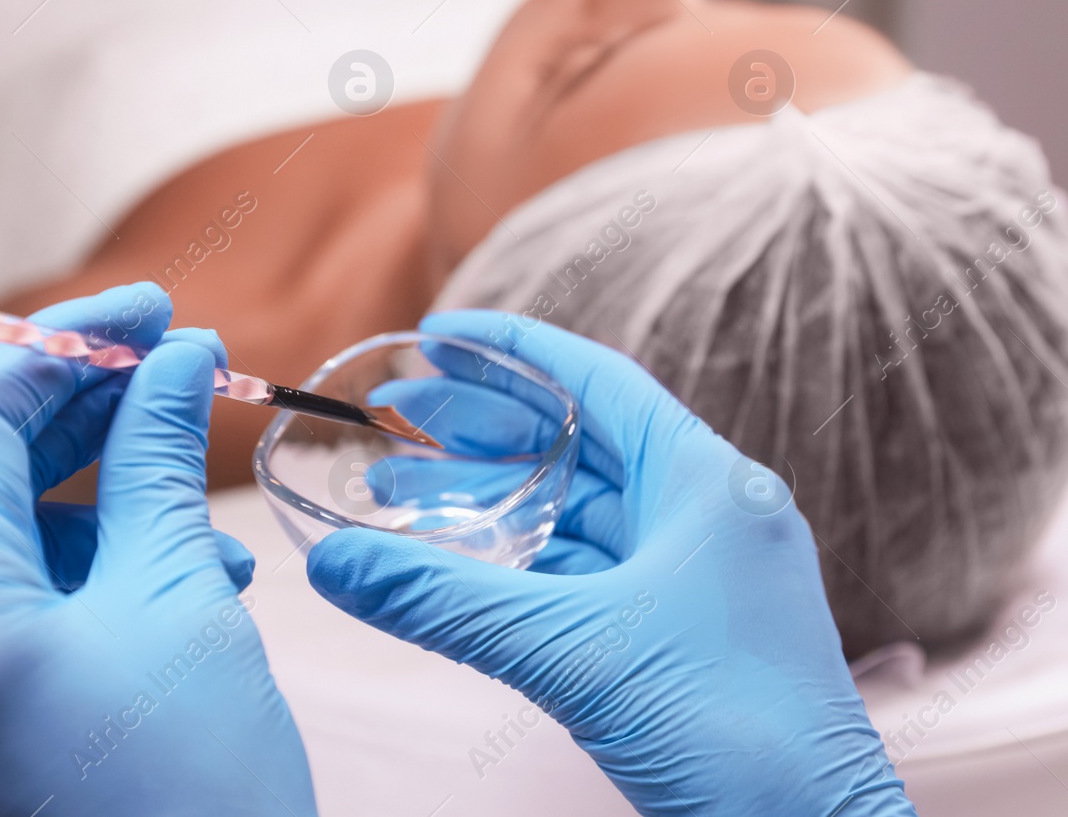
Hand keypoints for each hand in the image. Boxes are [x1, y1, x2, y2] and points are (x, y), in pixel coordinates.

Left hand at [0, 283, 315, 816]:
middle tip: (182, 359)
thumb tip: (179, 355)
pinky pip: (44, 613)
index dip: (61, 349)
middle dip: (89, 411)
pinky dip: (115, 570)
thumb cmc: (204, 785)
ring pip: (25, 546)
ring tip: (208, 495)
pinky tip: (202, 577)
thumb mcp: (186, 600)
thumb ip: (163, 462)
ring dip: (115, 494)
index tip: (151, 307)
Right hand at [307, 311, 913, 816]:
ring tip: (409, 493)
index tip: (442, 333)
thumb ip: (448, 604)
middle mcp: (713, 514)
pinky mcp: (691, 634)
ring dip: (504, 502)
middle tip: (402, 414)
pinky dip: (532, 565)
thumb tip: (333, 566)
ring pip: (588, 515)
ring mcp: (706, 576)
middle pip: (585, 445)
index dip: (516, 350)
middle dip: (490, 429)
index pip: (599, 382)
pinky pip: (597, 576)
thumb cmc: (734, 734)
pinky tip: (470, 567)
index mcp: (709, 482)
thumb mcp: (573, 653)